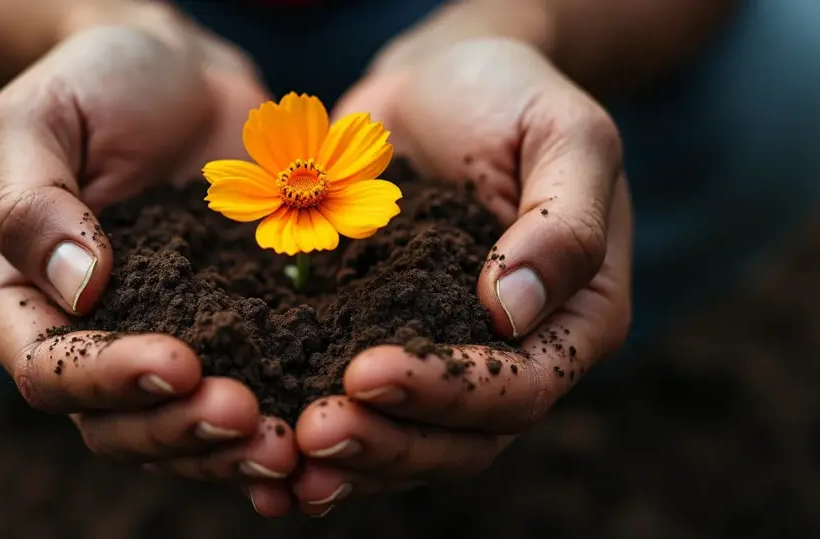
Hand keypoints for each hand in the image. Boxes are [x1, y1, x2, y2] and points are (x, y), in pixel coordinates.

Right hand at [0, 4, 296, 515]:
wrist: (178, 71)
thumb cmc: (95, 82)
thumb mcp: (39, 118)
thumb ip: (35, 200)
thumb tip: (78, 289)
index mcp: (17, 297)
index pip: (49, 371)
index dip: (107, 382)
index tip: (178, 363)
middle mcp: (83, 337)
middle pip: (116, 424)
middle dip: (179, 428)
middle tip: (245, 414)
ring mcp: (157, 339)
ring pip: (179, 429)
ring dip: (228, 449)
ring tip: (285, 443)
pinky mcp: (223, 331)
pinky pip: (239, 392)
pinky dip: (271, 419)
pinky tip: (310, 428)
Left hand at [292, 38, 632, 514]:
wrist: (439, 80)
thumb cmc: (510, 95)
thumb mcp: (564, 134)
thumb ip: (564, 222)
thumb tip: (513, 313)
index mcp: (573, 319)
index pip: (520, 389)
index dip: (448, 395)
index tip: (367, 373)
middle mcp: (511, 356)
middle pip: (461, 441)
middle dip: (387, 443)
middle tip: (312, 431)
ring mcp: (443, 355)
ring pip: (407, 442)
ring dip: (349, 459)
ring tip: (283, 460)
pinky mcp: (380, 341)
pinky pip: (360, 409)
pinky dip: (318, 439)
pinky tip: (267, 455)